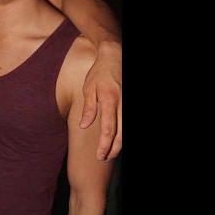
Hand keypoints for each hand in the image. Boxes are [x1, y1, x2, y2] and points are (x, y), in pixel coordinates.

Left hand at [79, 40, 121, 160]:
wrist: (114, 56)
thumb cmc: (99, 73)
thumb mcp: (88, 88)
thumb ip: (88, 109)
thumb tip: (84, 126)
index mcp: (109, 100)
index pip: (108, 129)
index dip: (104, 145)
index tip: (99, 155)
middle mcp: (122, 103)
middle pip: (122, 134)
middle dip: (114, 149)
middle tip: (105, 158)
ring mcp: (128, 103)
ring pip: (128, 130)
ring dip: (120, 144)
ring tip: (111, 152)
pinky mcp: (130, 103)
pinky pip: (128, 122)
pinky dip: (124, 133)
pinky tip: (118, 139)